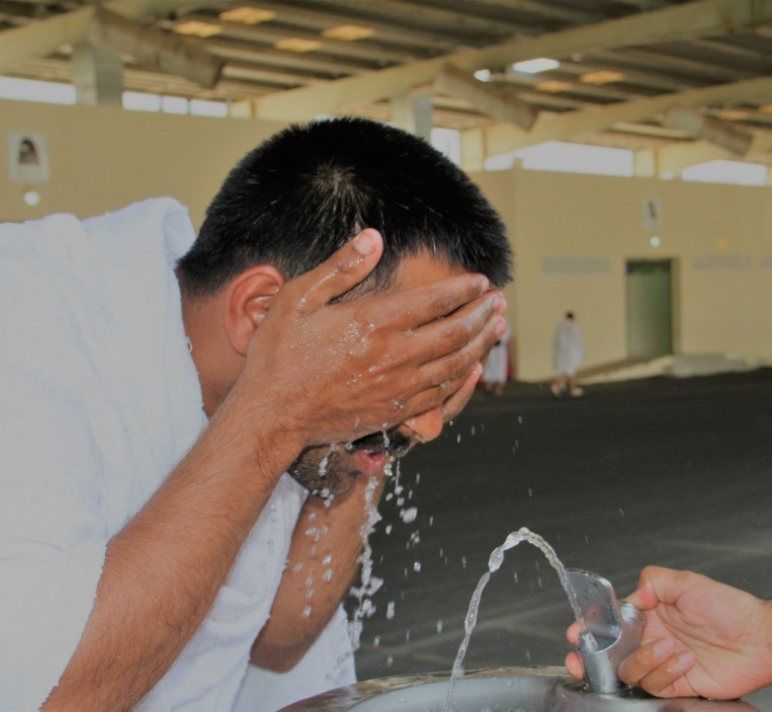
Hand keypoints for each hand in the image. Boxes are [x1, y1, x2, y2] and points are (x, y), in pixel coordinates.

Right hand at [238, 229, 505, 454]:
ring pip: (456, 364)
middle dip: (483, 314)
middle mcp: (393, 356)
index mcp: (372, 323)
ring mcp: (397, 388)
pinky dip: (465, 378)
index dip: (463, 289)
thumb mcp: (298, 299)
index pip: (434, 301)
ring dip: (482, 344)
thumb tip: (374, 237)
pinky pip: (442, 395)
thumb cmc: (278, 355)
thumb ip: (340, 267)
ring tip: (498, 327)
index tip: (480, 280)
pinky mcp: (395, 412)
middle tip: (500, 301)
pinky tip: (474, 367)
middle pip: (455, 333)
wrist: (272, 415)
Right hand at [564, 566, 771, 698]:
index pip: (611, 624)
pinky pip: (655, 686)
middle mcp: (651, 641)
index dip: (590, 629)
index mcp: (649, 616)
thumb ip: (654, 581)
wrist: (761, 640)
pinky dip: (667, 672)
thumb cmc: (731, 609)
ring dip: (645, 660)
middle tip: (581, 662)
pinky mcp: (676, 687)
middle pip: (609, 656)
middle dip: (590, 661)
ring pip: (630, 672)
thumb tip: (631, 596)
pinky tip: (687, 660)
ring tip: (670, 647)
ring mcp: (662, 666)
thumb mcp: (688, 582)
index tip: (576, 633)